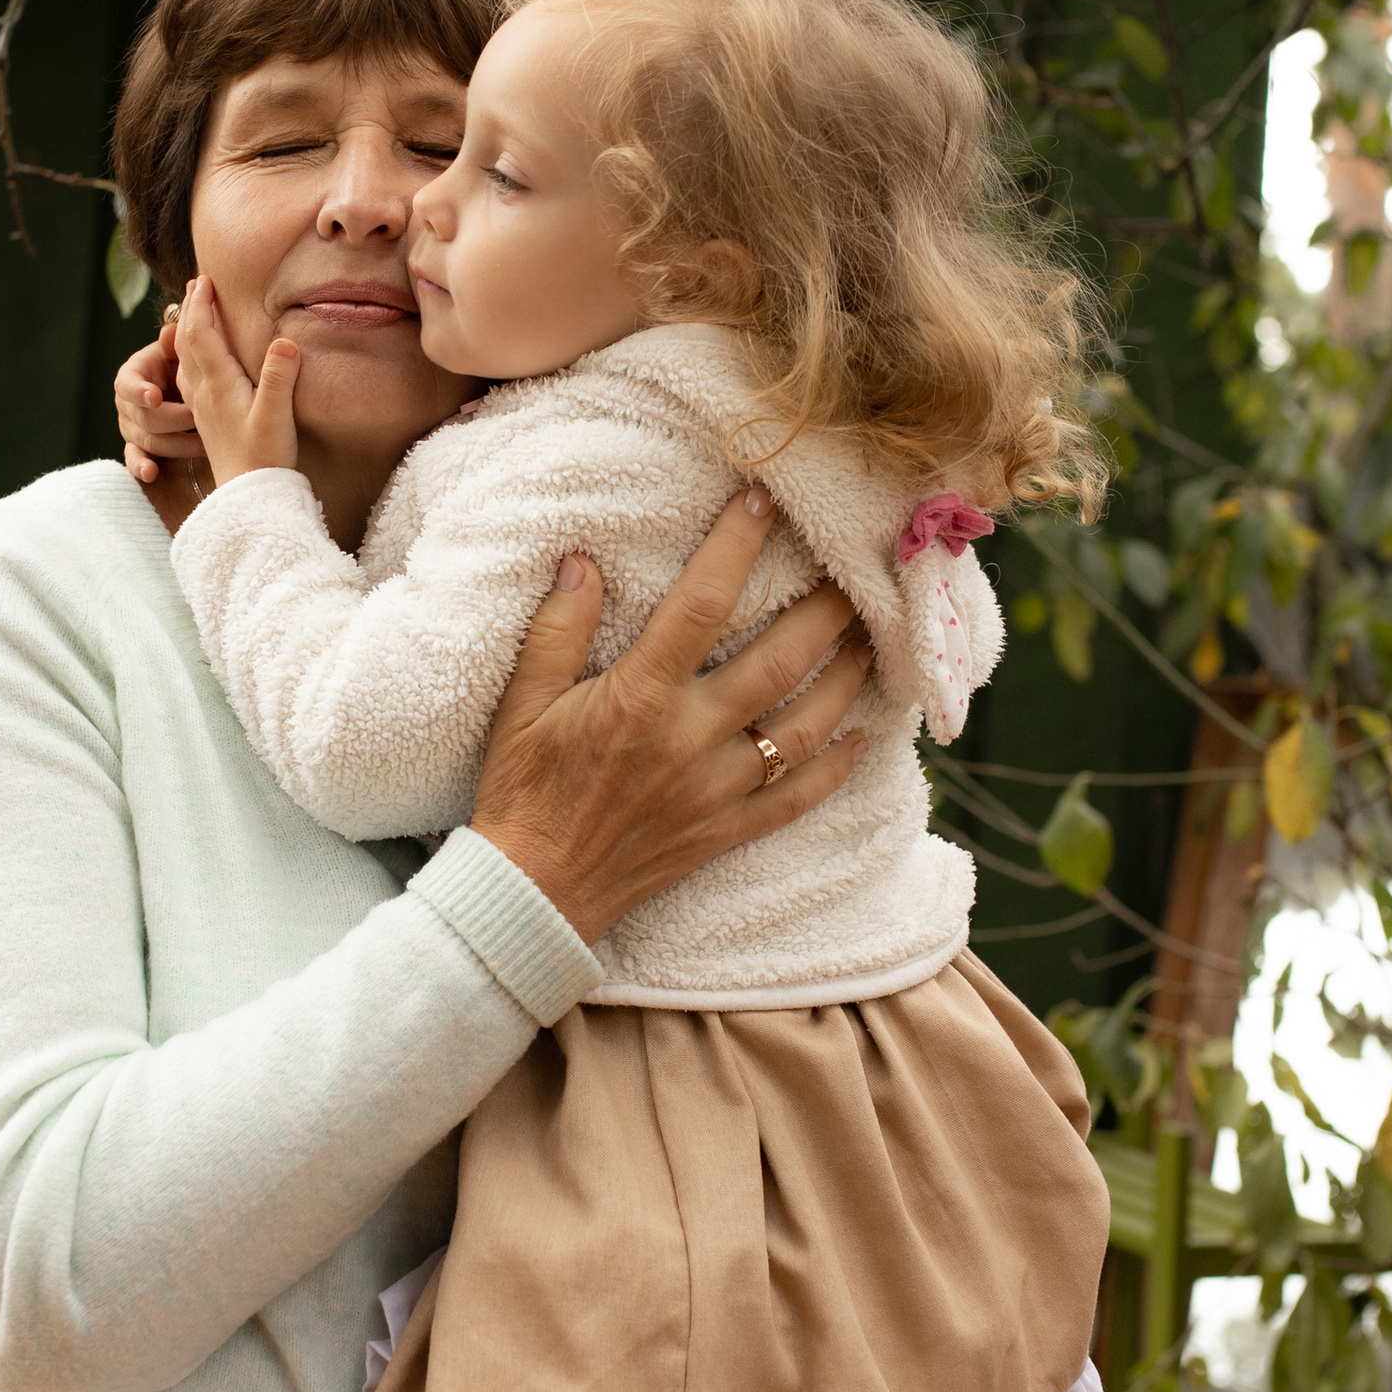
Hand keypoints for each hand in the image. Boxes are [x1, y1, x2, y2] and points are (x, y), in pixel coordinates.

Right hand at [115, 311, 207, 491]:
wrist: (183, 387)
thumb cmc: (182, 365)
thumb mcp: (178, 352)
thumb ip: (172, 343)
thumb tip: (168, 332)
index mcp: (131, 375)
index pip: (127, 384)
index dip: (139, 391)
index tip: (155, 396)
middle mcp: (126, 403)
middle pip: (143, 416)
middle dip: (172, 420)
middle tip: (199, 420)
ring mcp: (130, 428)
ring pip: (146, 440)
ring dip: (174, 444)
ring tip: (203, 445)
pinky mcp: (137, 447)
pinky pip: (134, 459)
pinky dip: (141, 467)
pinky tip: (151, 474)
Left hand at [174, 276, 302, 485]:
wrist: (248, 498)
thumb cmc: (265, 458)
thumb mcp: (277, 417)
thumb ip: (279, 377)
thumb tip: (285, 341)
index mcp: (219, 384)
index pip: (201, 334)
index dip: (201, 304)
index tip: (205, 278)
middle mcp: (204, 392)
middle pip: (187, 340)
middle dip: (191, 309)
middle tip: (197, 282)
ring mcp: (202, 405)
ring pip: (185, 358)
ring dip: (187, 328)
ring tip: (193, 309)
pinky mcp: (207, 418)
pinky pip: (190, 376)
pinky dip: (190, 354)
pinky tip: (196, 356)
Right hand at [468, 490, 871, 945]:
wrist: (532, 892)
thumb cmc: (521, 792)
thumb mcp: (522, 704)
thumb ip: (556, 630)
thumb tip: (582, 561)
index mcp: (641, 697)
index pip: (702, 604)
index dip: (735, 546)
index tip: (761, 500)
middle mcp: (692, 739)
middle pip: (781, 662)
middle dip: (825, 611)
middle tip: (855, 572)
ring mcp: (718, 789)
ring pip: (806, 728)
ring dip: (846, 680)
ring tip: (869, 640)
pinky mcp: (727, 832)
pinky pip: (798, 798)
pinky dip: (837, 768)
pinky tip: (862, 738)